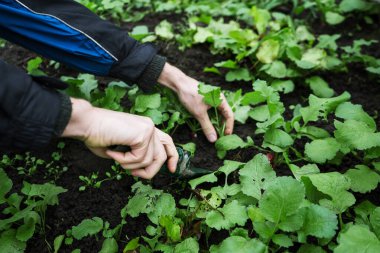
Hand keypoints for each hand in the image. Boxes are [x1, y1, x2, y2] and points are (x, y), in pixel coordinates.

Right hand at [61, 98, 178, 178]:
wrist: (86, 123)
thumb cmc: (97, 135)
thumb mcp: (120, 149)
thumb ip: (134, 156)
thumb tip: (141, 169)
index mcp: (145, 127)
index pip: (167, 142)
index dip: (172, 157)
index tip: (172, 170)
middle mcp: (149, 126)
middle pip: (162, 155)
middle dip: (151, 170)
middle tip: (135, 175)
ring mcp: (148, 129)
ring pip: (149, 160)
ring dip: (130, 165)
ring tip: (115, 156)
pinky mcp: (143, 134)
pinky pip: (139, 158)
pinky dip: (124, 160)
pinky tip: (113, 152)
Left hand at [158, 63, 233, 141]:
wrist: (179, 83)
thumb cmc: (190, 96)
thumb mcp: (199, 113)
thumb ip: (207, 126)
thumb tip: (213, 139)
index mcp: (221, 99)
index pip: (229, 115)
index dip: (229, 126)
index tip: (226, 135)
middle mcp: (218, 98)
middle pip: (224, 114)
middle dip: (222, 125)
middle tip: (219, 136)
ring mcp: (212, 98)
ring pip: (217, 112)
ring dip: (215, 122)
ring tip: (212, 132)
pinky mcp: (205, 98)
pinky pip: (211, 110)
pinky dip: (210, 118)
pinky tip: (205, 124)